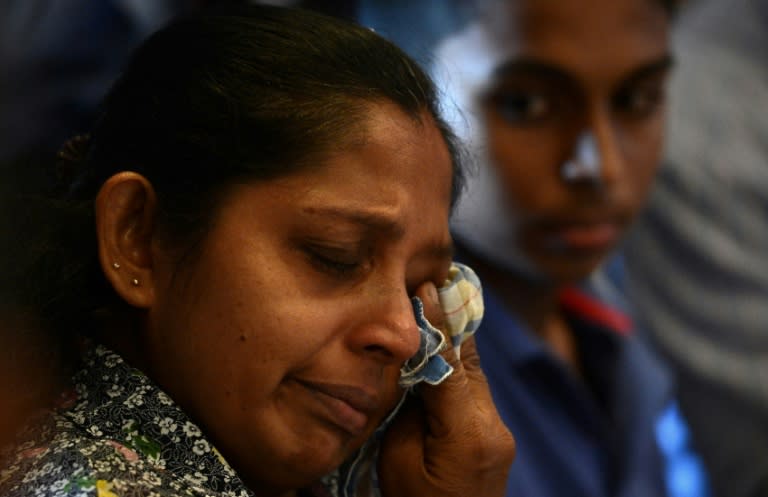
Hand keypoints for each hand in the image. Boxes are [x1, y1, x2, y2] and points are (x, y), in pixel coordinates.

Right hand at [378, 281, 514, 496]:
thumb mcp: (398, 461)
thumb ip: (407, 410)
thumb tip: (414, 367)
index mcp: (466, 432)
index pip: (449, 363)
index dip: (436, 322)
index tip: (425, 283)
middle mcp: (492, 424)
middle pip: (468, 360)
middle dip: (448, 322)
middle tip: (428, 283)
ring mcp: (498, 430)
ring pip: (473, 371)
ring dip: (453, 340)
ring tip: (432, 303)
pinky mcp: (495, 434)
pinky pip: (473, 388)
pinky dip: (457, 364)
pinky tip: (440, 347)